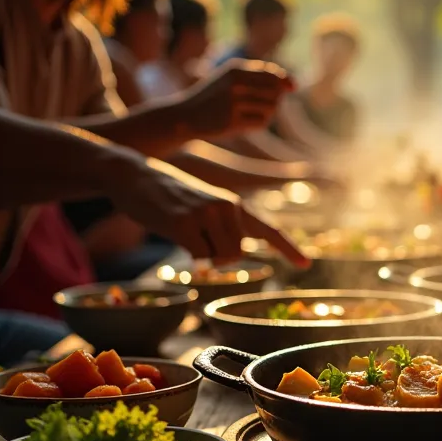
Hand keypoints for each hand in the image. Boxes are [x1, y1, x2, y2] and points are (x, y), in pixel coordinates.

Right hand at [106, 153, 307, 267]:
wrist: (135, 176)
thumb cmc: (169, 196)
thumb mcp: (204, 204)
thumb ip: (223, 226)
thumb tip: (230, 257)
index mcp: (233, 203)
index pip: (267, 229)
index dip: (288, 248)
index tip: (306, 264)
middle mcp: (226, 207)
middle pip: (237, 254)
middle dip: (219, 256)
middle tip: (196, 239)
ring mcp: (206, 214)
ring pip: (221, 257)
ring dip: (203, 254)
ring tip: (185, 231)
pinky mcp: (185, 224)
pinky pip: (199, 256)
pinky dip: (188, 254)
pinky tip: (174, 231)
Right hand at [180, 60, 294, 138]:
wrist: (185, 115)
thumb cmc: (214, 96)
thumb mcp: (231, 78)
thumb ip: (259, 76)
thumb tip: (292, 84)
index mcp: (235, 69)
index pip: (271, 73)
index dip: (285, 80)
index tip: (292, 87)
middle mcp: (234, 84)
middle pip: (275, 91)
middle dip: (276, 99)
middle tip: (264, 104)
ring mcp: (233, 103)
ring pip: (270, 108)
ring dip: (268, 112)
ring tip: (254, 113)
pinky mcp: (232, 121)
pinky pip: (261, 122)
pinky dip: (259, 123)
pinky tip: (248, 122)